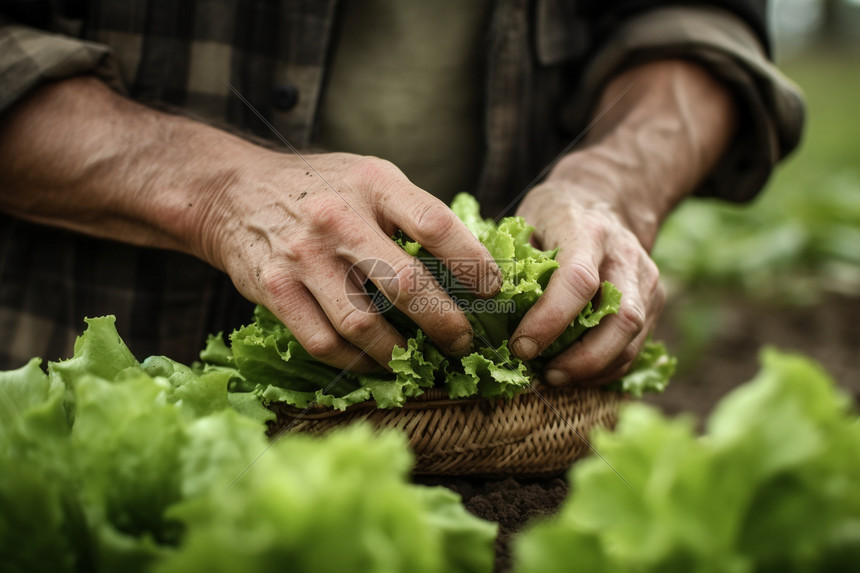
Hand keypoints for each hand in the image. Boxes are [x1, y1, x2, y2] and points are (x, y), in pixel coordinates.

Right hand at [201, 152, 501, 371]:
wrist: (237, 193)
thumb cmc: (322, 189)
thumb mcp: (370, 177)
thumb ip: (413, 211)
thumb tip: (471, 264)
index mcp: (373, 183)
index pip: (436, 225)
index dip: (473, 263)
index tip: (493, 290)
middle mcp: (337, 218)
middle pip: (405, 284)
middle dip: (445, 323)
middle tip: (464, 342)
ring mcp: (303, 257)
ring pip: (363, 325)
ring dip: (400, 354)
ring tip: (419, 361)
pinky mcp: (274, 290)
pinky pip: (324, 343)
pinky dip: (356, 363)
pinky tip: (374, 364)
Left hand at [510, 163, 663, 385]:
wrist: (604, 200)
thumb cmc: (554, 215)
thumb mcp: (525, 220)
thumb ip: (509, 260)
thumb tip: (482, 306)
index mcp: (588, 230)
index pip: (578, 280)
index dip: (551, 319)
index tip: (520, 346)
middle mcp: (626, 255)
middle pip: (620, 318)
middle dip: (582, 358)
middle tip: (544, 375)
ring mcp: (646, 279)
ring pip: (633, 338)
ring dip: (593, 368)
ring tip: (555, 377)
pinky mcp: (654, 301)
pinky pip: (635, 346)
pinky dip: (606, 368)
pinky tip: (576, 374)